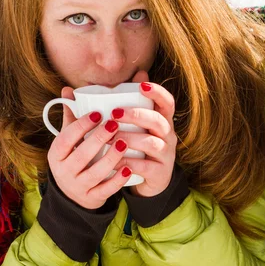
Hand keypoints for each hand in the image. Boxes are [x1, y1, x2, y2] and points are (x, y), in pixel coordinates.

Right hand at [47, 72, 147, 208]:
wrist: (73, 195)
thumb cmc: (73, 159)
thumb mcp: (67, 141)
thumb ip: (70, 117)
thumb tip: (68, 89)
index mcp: (56, 154)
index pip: (66, 139)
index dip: (80, 126)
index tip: (97, 113)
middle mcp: (64, 171)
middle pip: (81, 155)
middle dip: (98, 139)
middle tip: (114, 124)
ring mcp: (78, 186)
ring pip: (94, 173)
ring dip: (110, 158)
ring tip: (123, 143)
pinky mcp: (91, 197)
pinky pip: (105, 190)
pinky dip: (117, 181)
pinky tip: (128, 169)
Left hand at [111, 78, 176, 197]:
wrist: (148, 183)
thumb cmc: (136, 148)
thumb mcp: (133, 127)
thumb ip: (122, 105)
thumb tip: (96, 83)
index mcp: (162, 121)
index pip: (167, 102)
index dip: (157, 92)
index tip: (141, 85)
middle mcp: (168, 136)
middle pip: (158, 120)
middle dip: (136, 115)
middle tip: (114, 114)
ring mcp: (166, 155)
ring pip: (152, 143)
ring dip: (130, 139)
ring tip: (111, 139)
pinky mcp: (160, 173)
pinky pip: (146, 167)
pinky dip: (129, 163)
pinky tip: (115, 161)